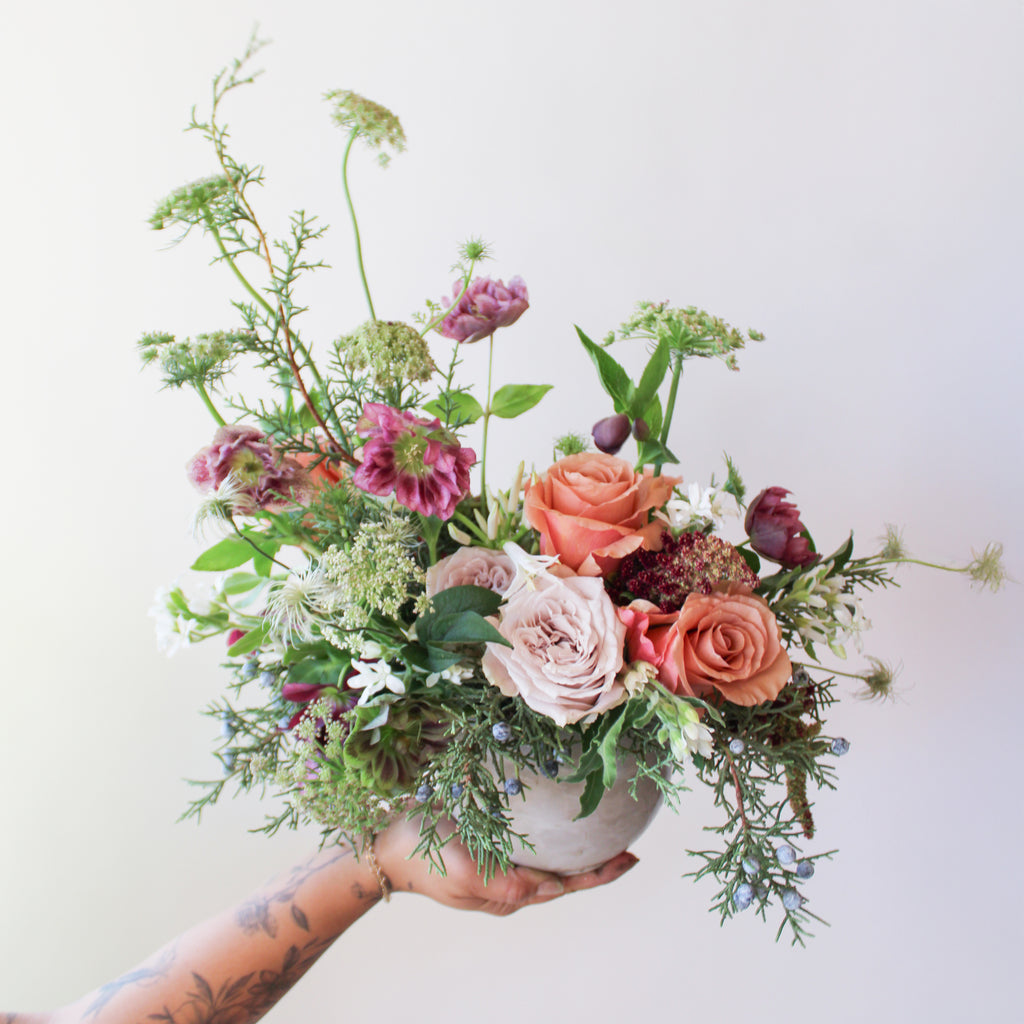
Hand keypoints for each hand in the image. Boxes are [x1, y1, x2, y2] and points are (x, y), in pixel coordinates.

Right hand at [373, 815, 638, 915]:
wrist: (387, 846)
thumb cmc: (424, 860)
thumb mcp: (463, 876)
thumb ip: (504, 886)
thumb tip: (547, 892)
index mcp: (509, 893)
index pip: (565, 885)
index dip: (599, 873)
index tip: (628, 859)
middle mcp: (511, 880)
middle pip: (564, 874)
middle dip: (597, 860)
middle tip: (629, 842)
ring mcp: (501, 862)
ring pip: (550, 858)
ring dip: (578, 846)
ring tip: (606, 826)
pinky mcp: (490, 842)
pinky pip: (530, 840)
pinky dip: (552, 830)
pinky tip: (561, 812)